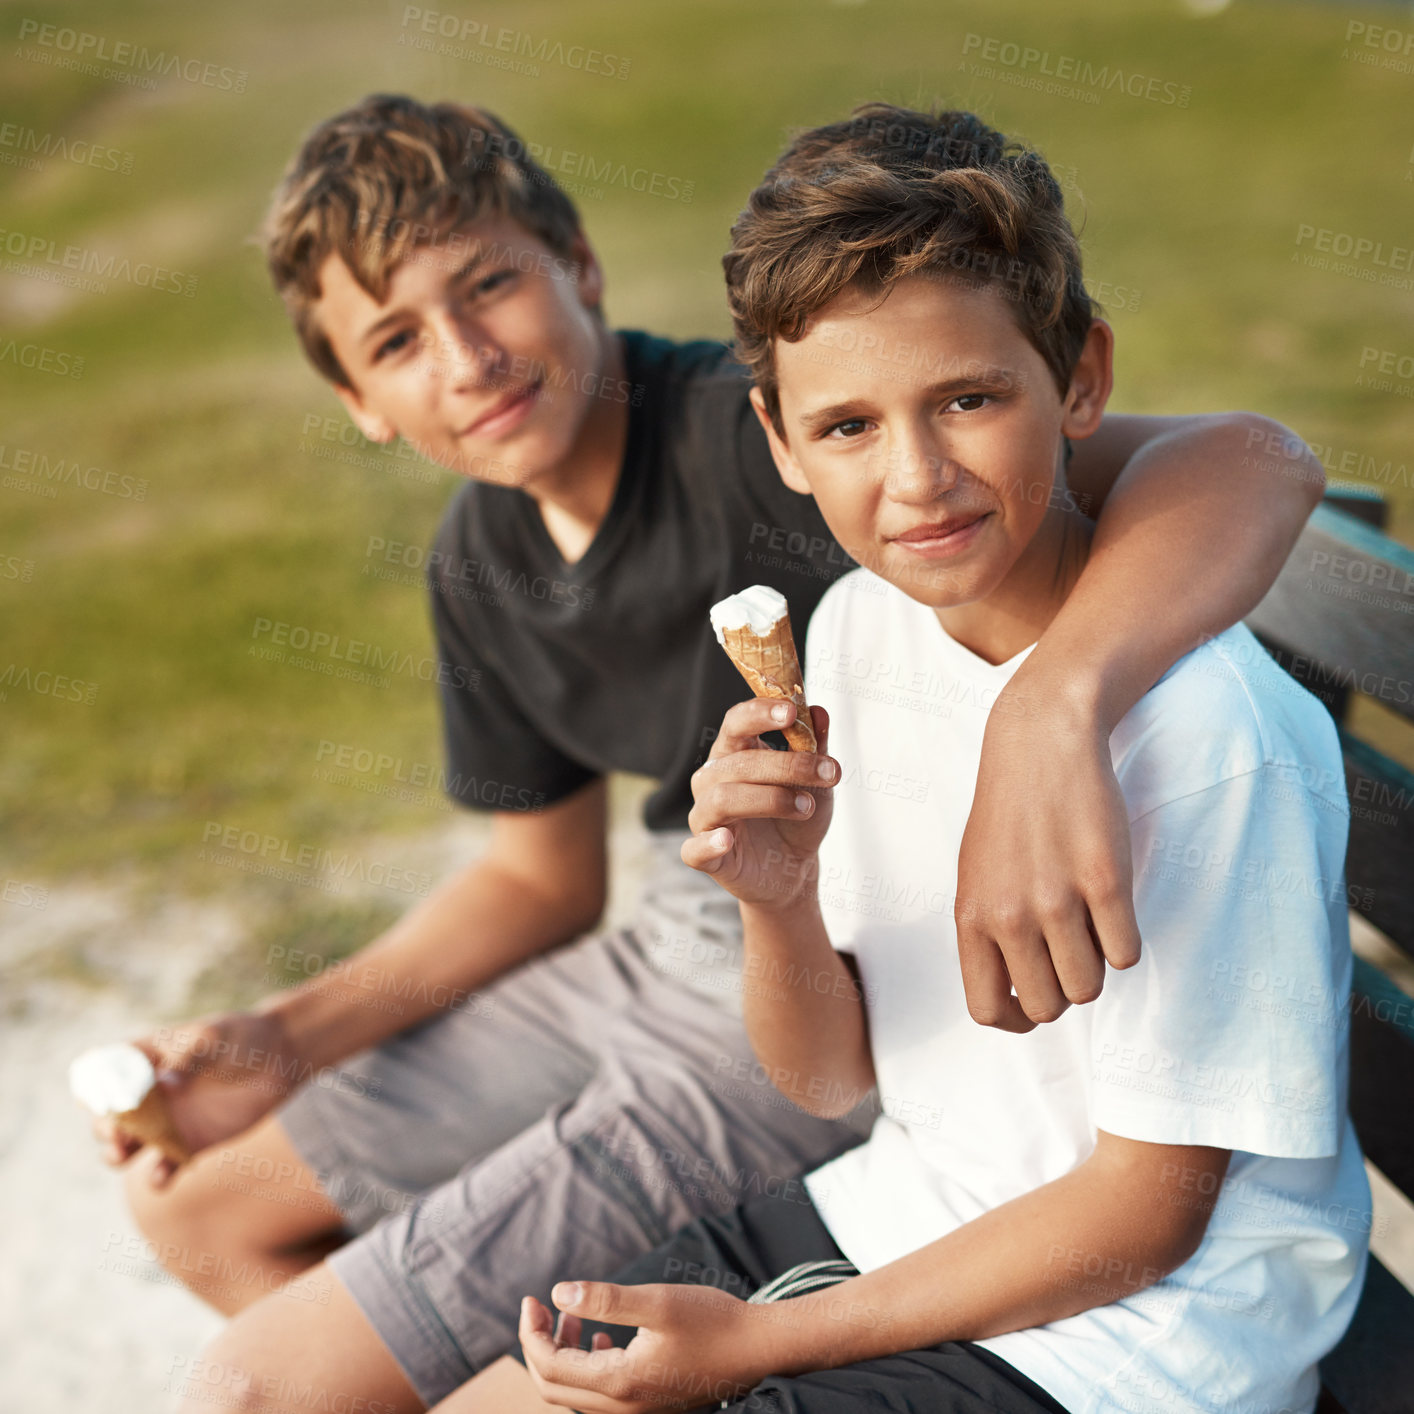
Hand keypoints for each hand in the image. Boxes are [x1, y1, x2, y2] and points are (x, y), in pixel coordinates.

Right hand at [92, 1010, 300, 1185]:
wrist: (278, 1058)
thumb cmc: (240, 1037)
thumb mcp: (213, 1039)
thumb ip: (188, 1060)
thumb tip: (164, 1084)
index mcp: (145, 1059)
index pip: (103, 1073)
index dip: (93, 1088)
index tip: (98, 1100)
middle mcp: (147, 1094)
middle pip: (108, 1115)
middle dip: (104, 1127)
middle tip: (117, 1132)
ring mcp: (165, 1121)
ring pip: (126, 1146)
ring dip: (116, 1155)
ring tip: (124, 1154)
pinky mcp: (188, 1144)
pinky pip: (164, 1168)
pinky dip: (158, 1177)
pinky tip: (162, 1175)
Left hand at [519, 1280, 776, 1412]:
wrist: (758, 1350)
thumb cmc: (712, 1322)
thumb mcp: (656, 1301)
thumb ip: (605, 1300)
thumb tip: (558, 1294)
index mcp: (619, 1383)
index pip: (549, 1367)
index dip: (531, 1332)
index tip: (530, 1298)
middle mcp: (622, 1408)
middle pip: (554, 1387)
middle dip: (540, 1345)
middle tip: (540, 1307)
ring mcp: (637, 1411)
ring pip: (575, 1393)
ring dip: (564, 1355)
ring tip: (572, 1317)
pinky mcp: (649, 1404)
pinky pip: (600, 1396)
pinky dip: (587, 1366)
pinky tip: (602, 1338)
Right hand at [682, 701, 836, 910]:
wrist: (794, 869)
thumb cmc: (797, 817)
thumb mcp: (816, 782)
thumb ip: (815, 747)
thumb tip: (819, 712)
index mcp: (734, 754)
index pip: (736, 723)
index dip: (760, 714)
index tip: (791, 712)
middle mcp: (712, 781)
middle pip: (738, 762)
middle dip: (786, 764)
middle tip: (828, 773)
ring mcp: (705, 818)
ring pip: (722, 799)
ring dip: (770, 799)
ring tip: (806, 806)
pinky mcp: (705, 856)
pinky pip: (694, 848)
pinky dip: (708, 843)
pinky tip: (726, 840)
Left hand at [955, 689, 1140, 1031]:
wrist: (1040, 742)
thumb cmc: (1009, 812)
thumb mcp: (976, 875)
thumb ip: (988, 934)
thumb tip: (1013, 997)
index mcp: (972, 917)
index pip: (987, 1009)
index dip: (1017, 1018)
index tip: (1034, 999)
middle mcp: (1010, 916)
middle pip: (1047, 1007)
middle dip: (1062, 989)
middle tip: (1069, 951)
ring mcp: (1058, 900)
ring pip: (1090, 988)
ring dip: (1095, 965)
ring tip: (1088, 923)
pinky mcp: (1106, 882)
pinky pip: (1126, 955)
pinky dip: (1125, 942)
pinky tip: (1111, 905)